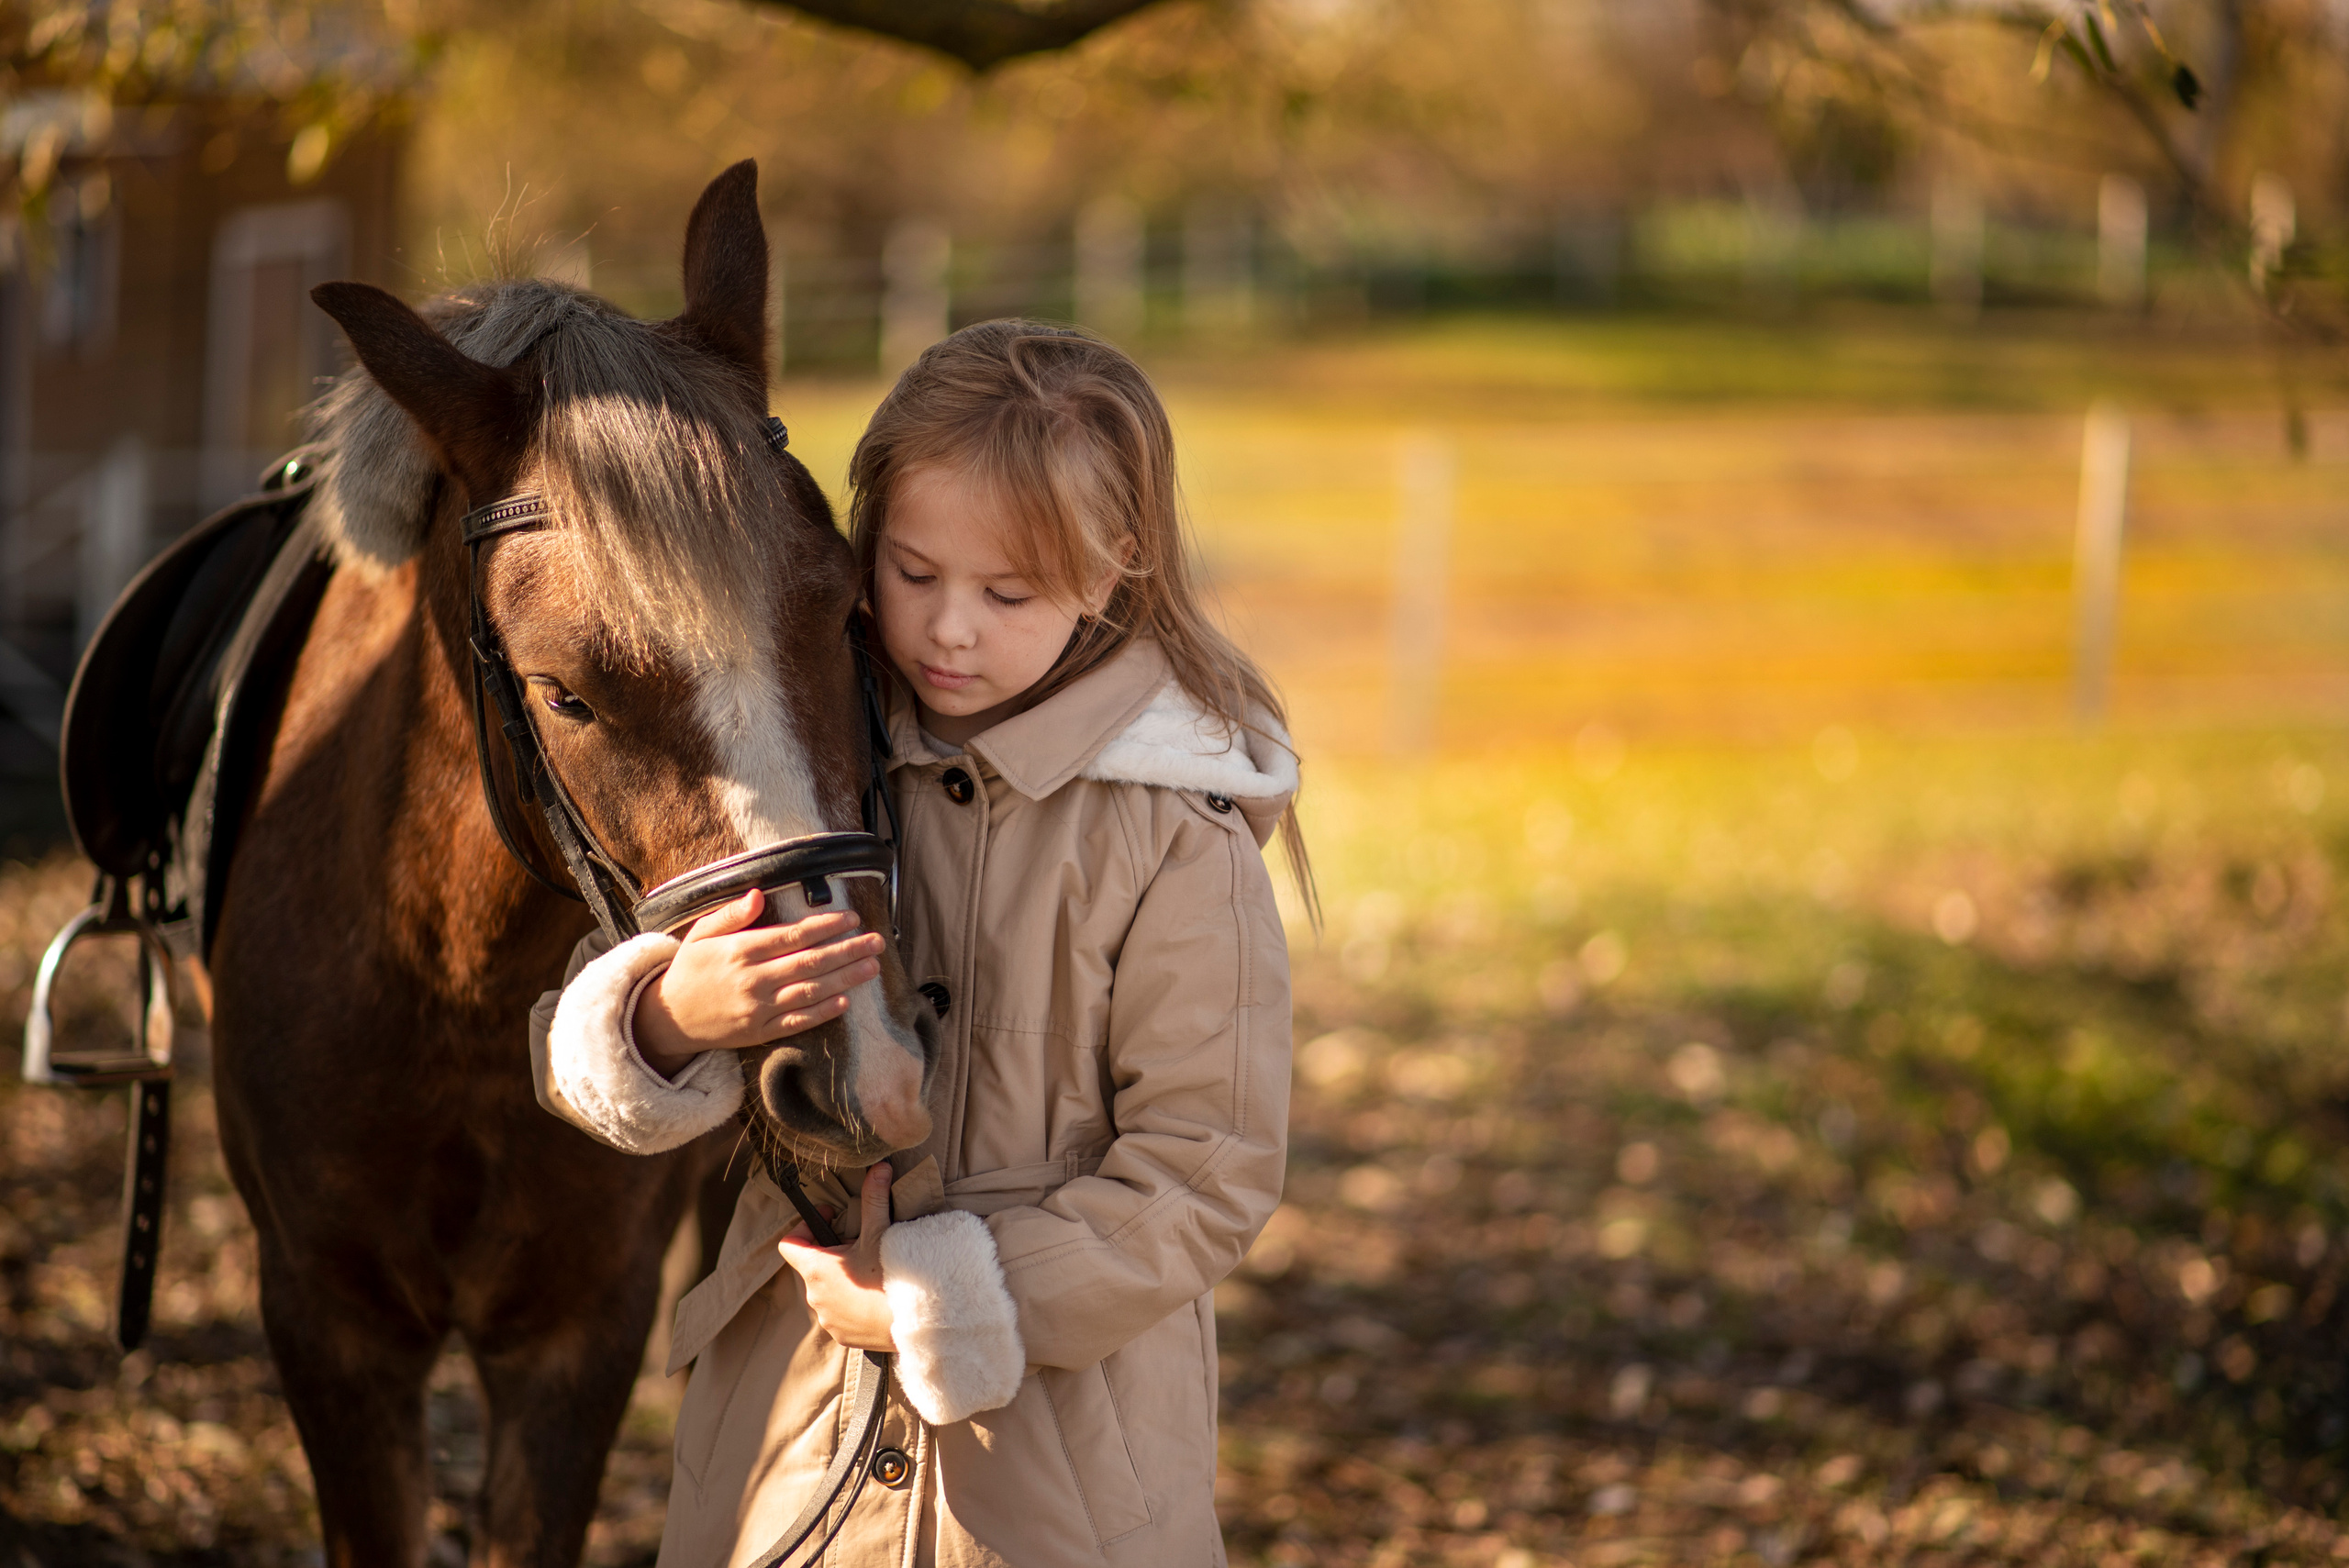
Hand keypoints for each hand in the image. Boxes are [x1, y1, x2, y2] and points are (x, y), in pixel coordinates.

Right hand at [633, 889, 884, 1076]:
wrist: (668, 1019)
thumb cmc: (689, 970)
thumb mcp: (700, 934)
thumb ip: (730, 915)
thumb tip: (757, 894)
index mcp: (739, 951)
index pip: (792, 936)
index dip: (826, 926)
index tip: (852, 917)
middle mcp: (752, 980)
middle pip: (809, 963)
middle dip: (847, 950)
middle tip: (876, 941)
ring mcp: (758, 1009)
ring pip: (810, 992)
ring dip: (845, 979)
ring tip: (872, 967)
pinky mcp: (760, 1033)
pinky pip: (798, 1022)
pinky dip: (822, 1012)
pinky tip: (845, 1001)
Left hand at [778, 1163, 896, 1351]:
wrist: (915, 1323)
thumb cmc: (892, 1277)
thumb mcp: (881, 1234)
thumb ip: (874, 1199)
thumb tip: (879, 1167)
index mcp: (817, 1269)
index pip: (789, 1244)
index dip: (805, 1227)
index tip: (832, 1219)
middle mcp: (814, 1296)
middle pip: (813, 1266)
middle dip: (832, 1252)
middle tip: (860, 1244)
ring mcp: (827, 1319)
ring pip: (826, 1291)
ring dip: (841, 1279)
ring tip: (870, 1272)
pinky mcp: (841, 1335)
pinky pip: (838, 1314)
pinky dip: (850, 1304)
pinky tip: (874, 1297)